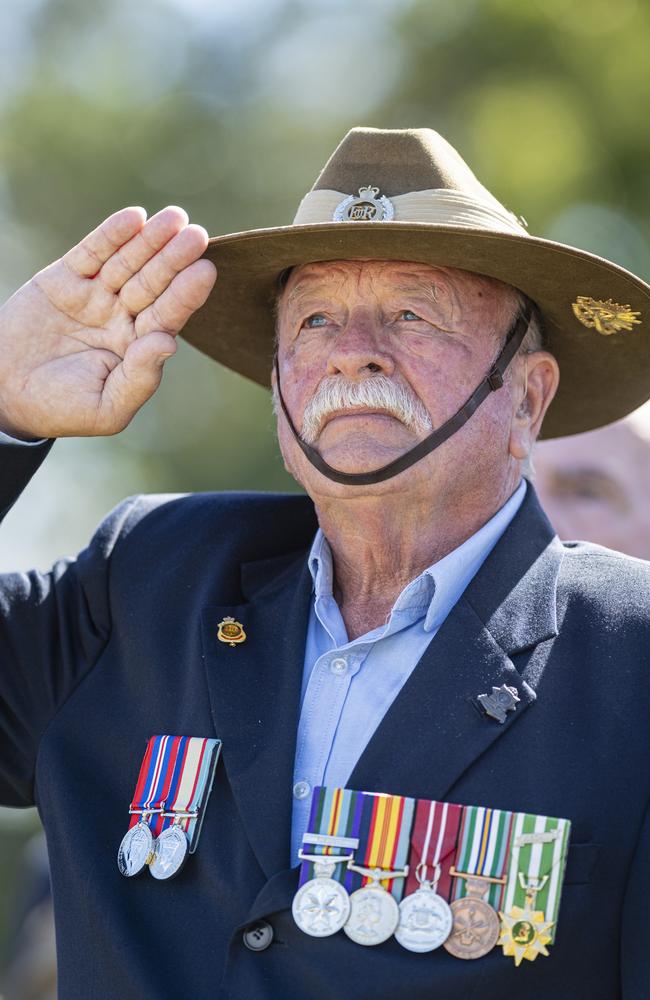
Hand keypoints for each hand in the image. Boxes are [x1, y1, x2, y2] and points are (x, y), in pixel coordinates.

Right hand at [0, 206, 216, 438]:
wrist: (4, 395)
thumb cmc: (61, 409)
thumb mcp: (106, 409)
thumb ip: (140, 379)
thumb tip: (168, 343)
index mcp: (137, 348)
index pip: (167, 317)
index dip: (186, 294)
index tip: (206, 271)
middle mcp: (122, 318)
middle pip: (154, 284)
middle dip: (174, 260)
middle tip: (198, 236)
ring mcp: (96, 296)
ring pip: (128, 263)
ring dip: (150, 240)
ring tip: (174, 218)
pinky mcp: (66, 280)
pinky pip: (92, 253)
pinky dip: (111, 235)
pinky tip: (134, 218)